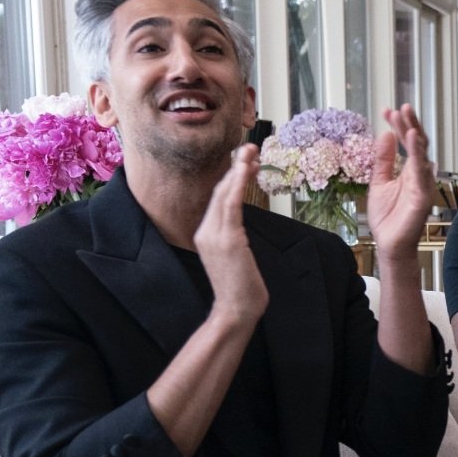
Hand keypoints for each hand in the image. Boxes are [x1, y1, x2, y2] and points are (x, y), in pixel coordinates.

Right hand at [195, 144, 266, 327]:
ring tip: (251, 152)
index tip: (245, 162)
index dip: (232, 178)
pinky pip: (232, 206)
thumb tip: (240, 228)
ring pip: (225, 194)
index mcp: (206, 234)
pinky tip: (245, 170)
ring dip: (238, 170)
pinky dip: (238, 185)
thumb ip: (234, 238)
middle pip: (220, 191)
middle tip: (250, 148)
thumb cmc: (241, 287)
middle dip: (235, 167)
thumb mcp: (235, 257)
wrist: (236, 309)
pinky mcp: (227, 240)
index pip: (219, 199)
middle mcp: (206, 231)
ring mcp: (214, 235)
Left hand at [364, 104, 434, 251]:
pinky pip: (421, 172)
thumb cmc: (388, 218)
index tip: (387, 111)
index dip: (398, 126)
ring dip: (413, 134)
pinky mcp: (422, 196)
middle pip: (417, 144)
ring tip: (406, 117)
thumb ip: (382, 160)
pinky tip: (412, 140)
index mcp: (409, 171)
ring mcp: (422, 185)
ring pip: (421, 154)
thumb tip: (383, 135)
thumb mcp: (379, 182)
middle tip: (401, 107)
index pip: (406, 143)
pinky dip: (418, 155)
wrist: (390, 244)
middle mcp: (418, 175)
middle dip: (409, 124)